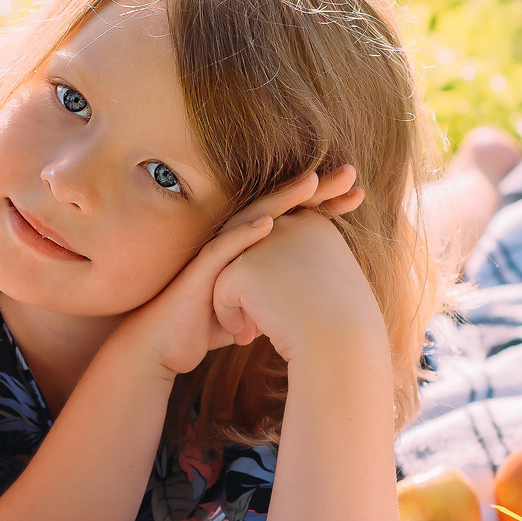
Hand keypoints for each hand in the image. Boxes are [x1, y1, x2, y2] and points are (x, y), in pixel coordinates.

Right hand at [111, 166, 361, 378]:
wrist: (163, 347)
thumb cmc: (205, 325)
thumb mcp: (251, 308)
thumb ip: (274, 297)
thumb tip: (299, 306)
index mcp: (251, 249)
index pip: (293, 218)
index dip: (325, 205)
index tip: (358, 194)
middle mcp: (234, 242)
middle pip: (279, 206)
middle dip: (315, 190)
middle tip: (350, 173)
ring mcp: (216, 253)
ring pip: (252, 217)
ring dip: (283, 199)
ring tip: (313, 183)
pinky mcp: (199, 271)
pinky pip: (223, 248)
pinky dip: (245, 234)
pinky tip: (268, 223)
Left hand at [211, 192, 384, 365]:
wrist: (342, 347)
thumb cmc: (339, 326)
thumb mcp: (326, 285)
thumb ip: (299, 266)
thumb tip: (268, 269)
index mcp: (313, 223)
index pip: (273, 244)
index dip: (273, 278)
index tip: (289, 309)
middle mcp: (288, 224)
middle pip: (250, 254)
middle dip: (253, 288)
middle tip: (267, 320)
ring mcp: (265, 244)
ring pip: (231, 271)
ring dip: (239, 302)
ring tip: (253, 330)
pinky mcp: (244, 268)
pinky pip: (221, 291)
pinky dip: (228, 316)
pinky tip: (246, 337)